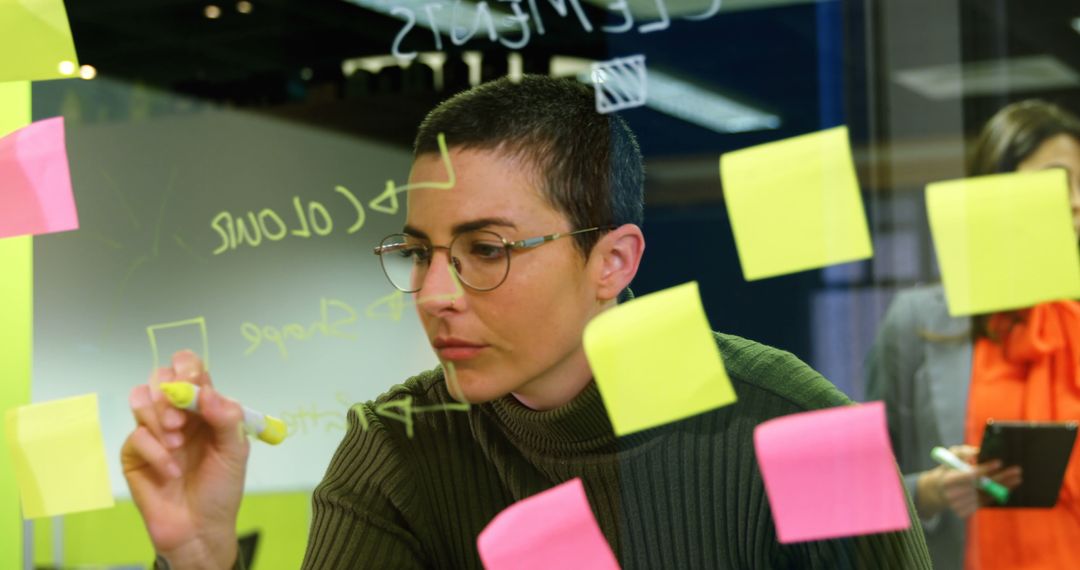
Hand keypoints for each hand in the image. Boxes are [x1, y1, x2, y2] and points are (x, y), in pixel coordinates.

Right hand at [121, 350, 248, 568]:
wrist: (199, 528)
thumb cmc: (221, 489)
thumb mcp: (235, 452)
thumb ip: (227, 418)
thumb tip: (208, 392)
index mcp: (204, 408)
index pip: (191, 369)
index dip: (188, 369)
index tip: (193, 385)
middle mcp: (178, 413)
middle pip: (160, 376)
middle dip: (169, 394)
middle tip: (182, 422)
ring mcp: (153, 431)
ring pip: (141, 397)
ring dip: (158, 418)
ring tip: (177, 444)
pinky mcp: (134, 453)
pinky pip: (136, 436)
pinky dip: (155, 452)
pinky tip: (171, 471)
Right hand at [916, 445, 1021, 518]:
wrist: (938, 491)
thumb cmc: (948, 469)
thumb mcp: (951, 456)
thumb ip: (964, 452)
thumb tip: (980, 452)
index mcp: (948, 480)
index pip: (970, 475)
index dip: (985, 469)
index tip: (1000, 461)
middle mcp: (954, 495)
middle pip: (982, 486)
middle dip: (1001, 478)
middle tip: (1016, 470)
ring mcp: (961, 505)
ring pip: (987, 495)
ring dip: (1004, 487)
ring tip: (1017, 478)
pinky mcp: (967, 511)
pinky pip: (987, 502)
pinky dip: (998, 494)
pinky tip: (1008, 487)